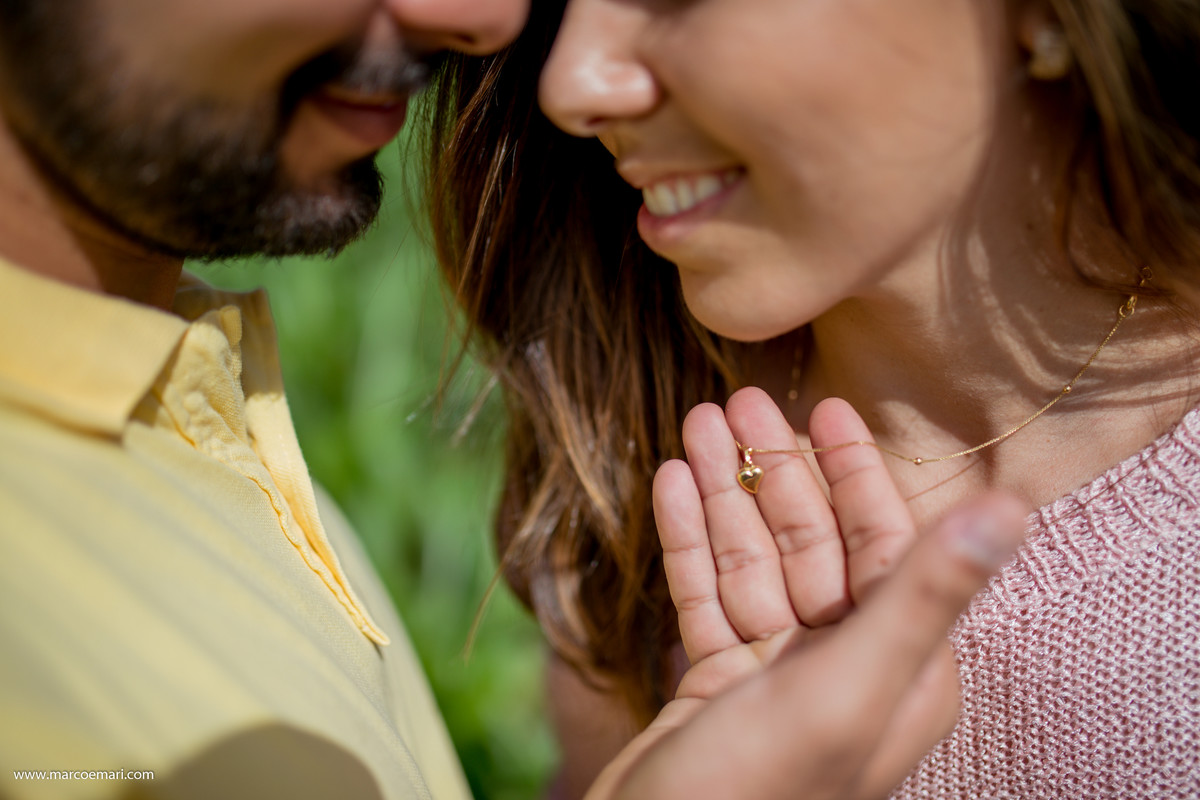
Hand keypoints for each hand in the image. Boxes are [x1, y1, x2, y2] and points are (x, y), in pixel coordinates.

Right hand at [660, 387, 922, 664]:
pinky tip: (671, 482)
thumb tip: (1019, 512)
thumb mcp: (852, 691)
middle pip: (809, 544)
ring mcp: (776, 674)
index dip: (855, 474)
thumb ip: (923, 595)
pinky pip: (705, 594)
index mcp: (901, 670)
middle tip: (738, 400)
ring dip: (723, 491)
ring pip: (750, 561)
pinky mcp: (715, 683)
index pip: (884, 547)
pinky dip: (688, 539)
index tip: (827, 407)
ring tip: (696, 423)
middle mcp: (843, 666)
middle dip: (772, 469)